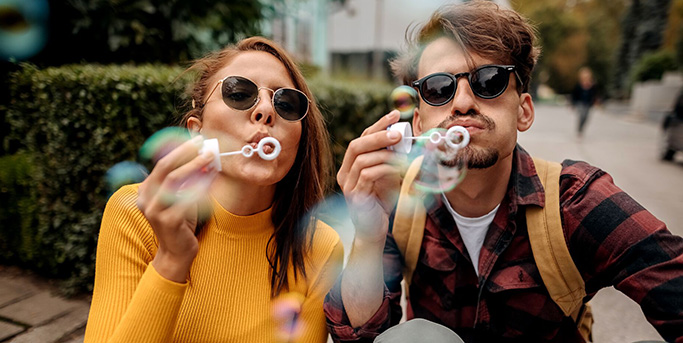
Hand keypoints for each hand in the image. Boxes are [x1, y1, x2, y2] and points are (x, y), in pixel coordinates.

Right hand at [136, 135, 217, 281]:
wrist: (176, 253)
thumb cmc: (181, 222)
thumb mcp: (180, 197)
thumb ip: (186, 180)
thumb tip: (203, 156)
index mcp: (146, 190)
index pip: (161, 163)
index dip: (179, 149)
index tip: (195, 140)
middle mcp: (146, 198)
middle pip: (165, 167)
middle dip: (185, 152)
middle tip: (202, 143)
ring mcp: (155, 210)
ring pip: (175, 180)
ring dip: (194, 165)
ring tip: (209, 157)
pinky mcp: (168, 220)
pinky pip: (187, 197)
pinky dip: (201, 185)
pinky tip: (212, 178)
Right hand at [337, 110, 406, 243]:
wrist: (374, 230)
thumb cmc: (381, 202)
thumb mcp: (387, 175)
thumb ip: (389, 158)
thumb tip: (403, 138)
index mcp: (350, 165)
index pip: (362, 138)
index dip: (378, 125)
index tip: (394, 115)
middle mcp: (344, 173)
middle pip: (356, 146)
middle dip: (378, 136)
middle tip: (398, 134)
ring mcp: (347, 185)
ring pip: (362, 160)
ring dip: (384, 155)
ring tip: (402, 157)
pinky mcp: (354, 196)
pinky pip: (367, 176)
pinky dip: (384, 169)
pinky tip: (397, 170)